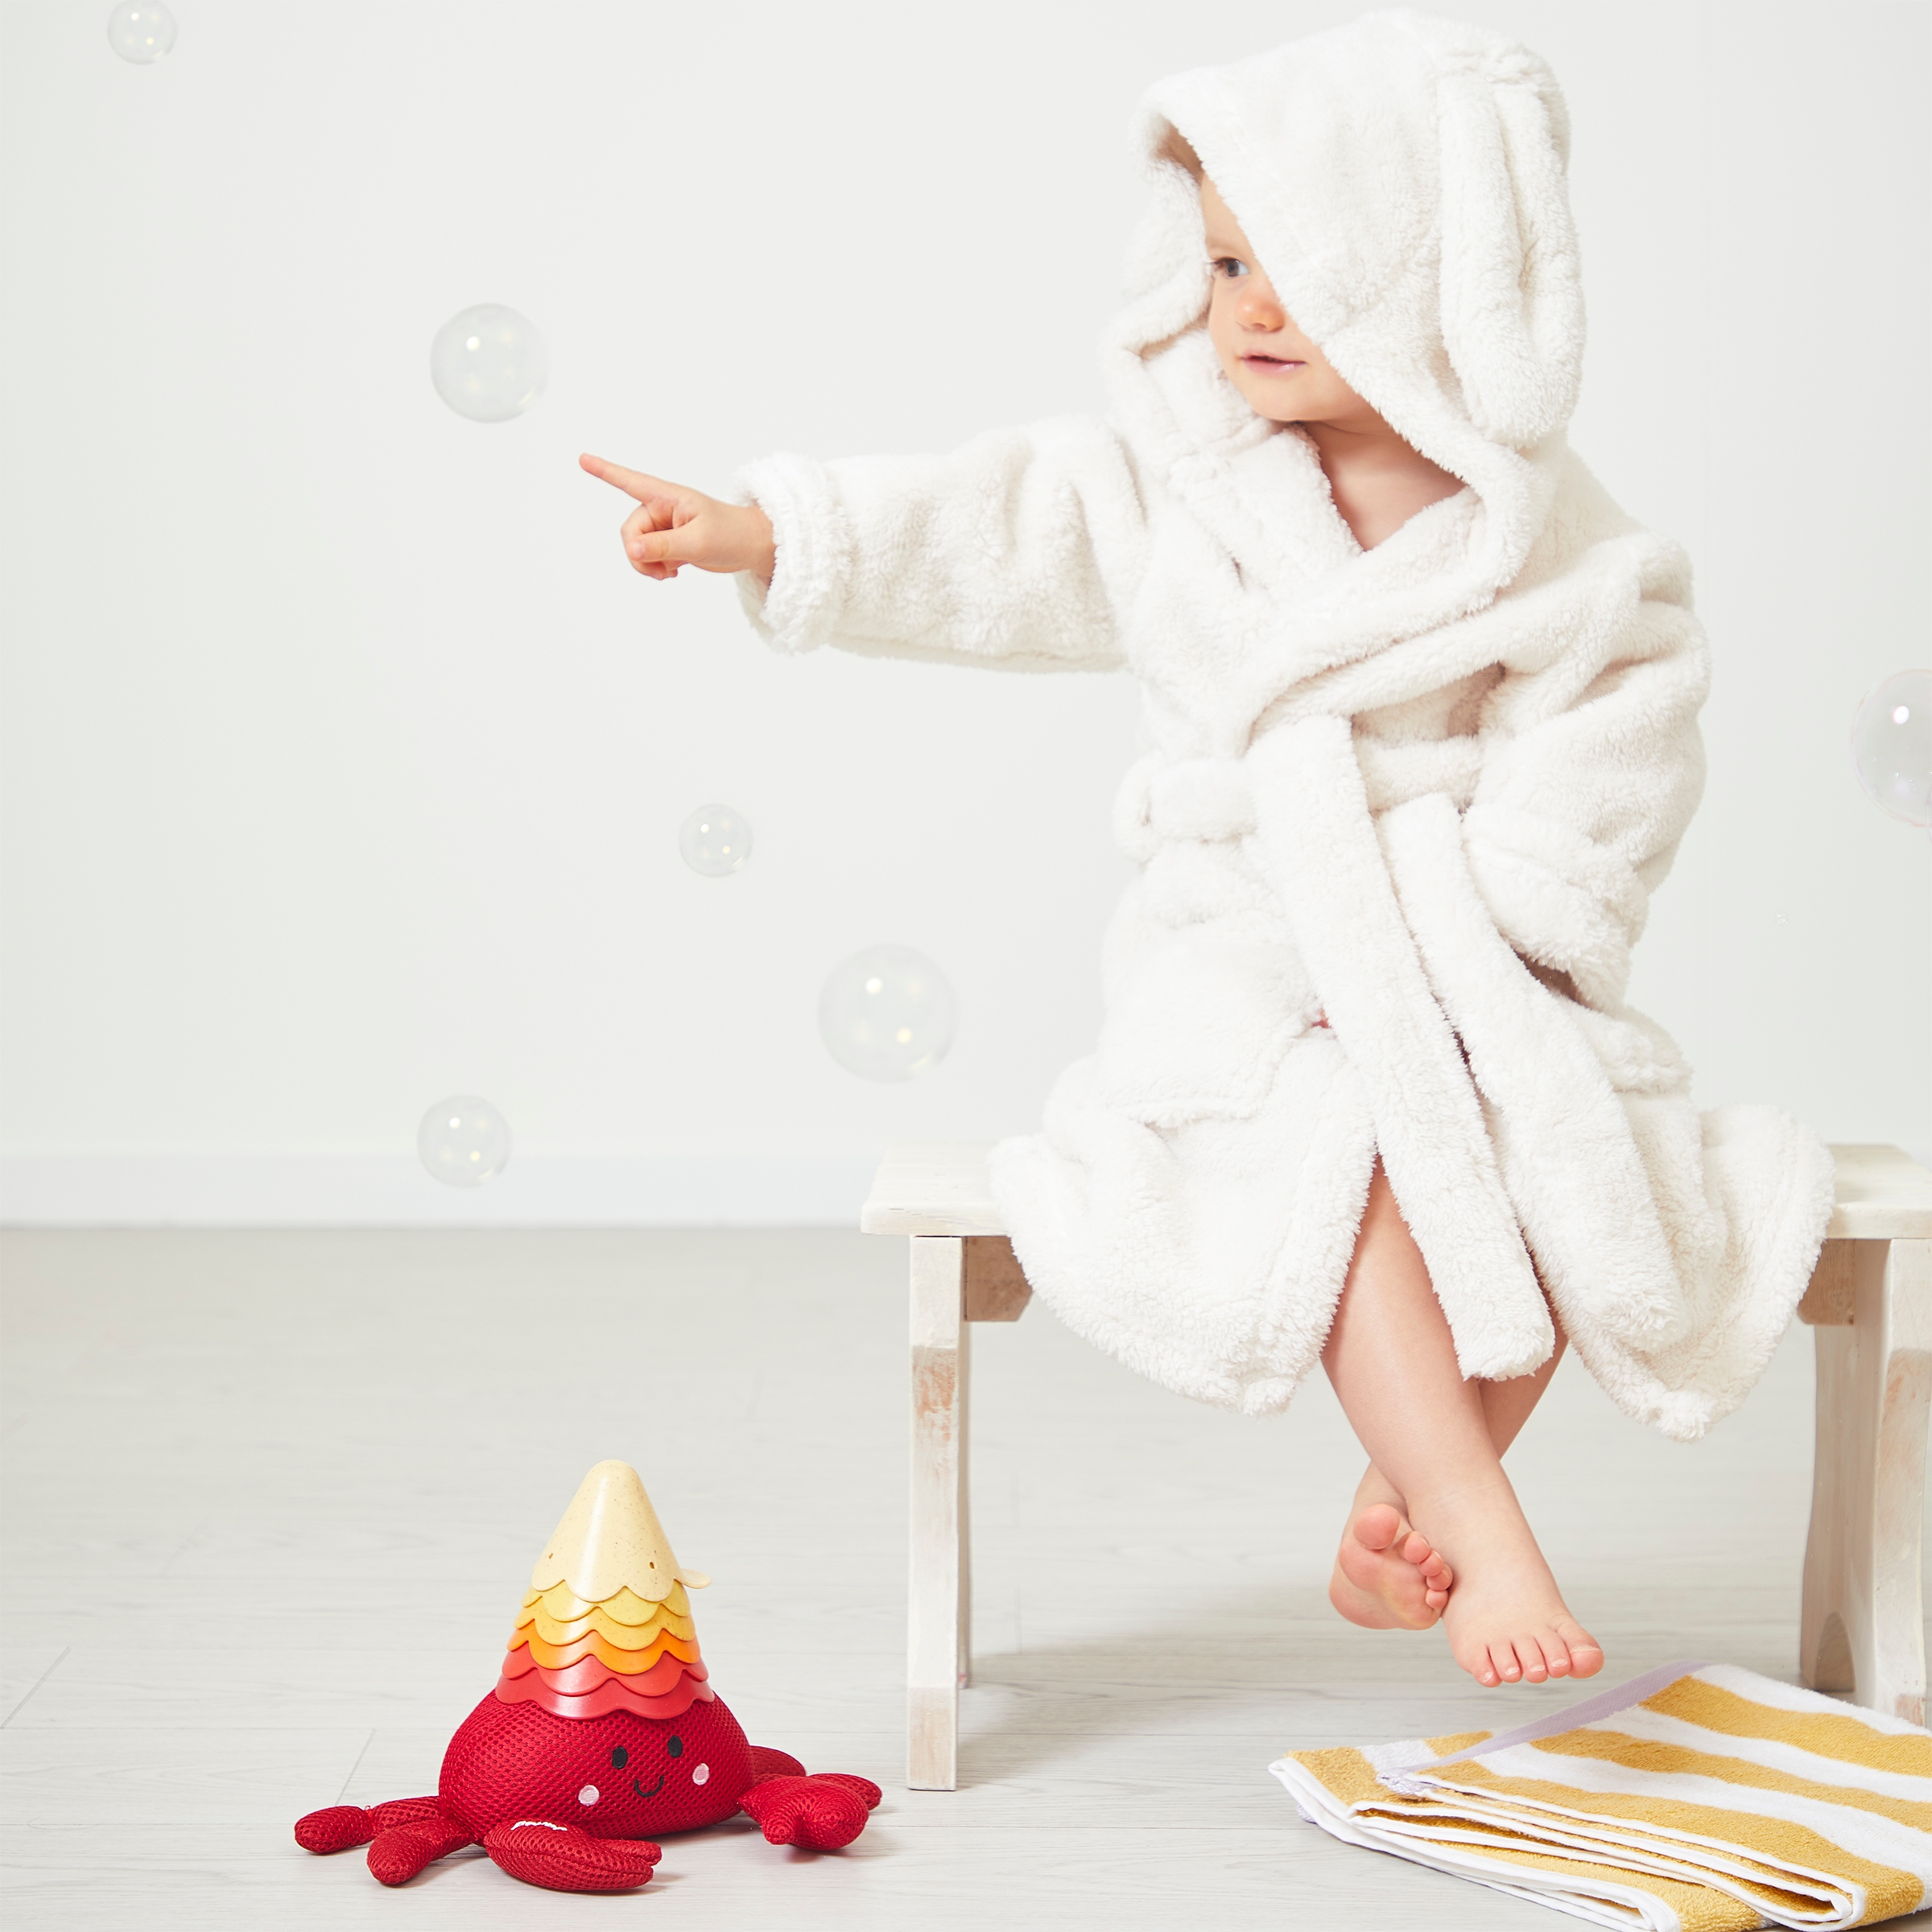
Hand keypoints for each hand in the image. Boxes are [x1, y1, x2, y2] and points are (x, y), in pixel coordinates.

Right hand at [579, 454, 774, 582]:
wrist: (750, 547)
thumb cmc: (731, 534)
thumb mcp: (698, 542)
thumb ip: (663, 546)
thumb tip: (632, 550)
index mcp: (668, 497)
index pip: (630, 482)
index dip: (605, 471)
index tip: (582, 458)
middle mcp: (662, 508)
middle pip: (630, 530)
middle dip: (639, 554)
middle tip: (660, 570)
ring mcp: (664, 526)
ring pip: (636, 547)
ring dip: (647, 565)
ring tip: (670, 573)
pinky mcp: (669, 542)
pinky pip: (648, 556)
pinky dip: (655, 568)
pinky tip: (673, 572)